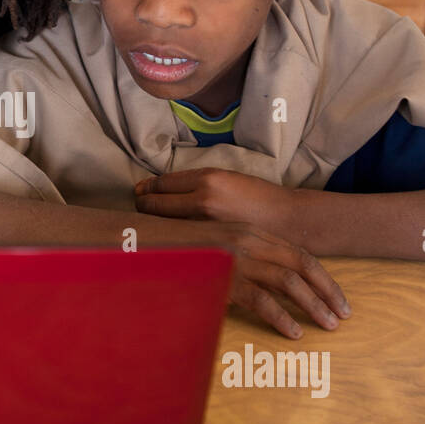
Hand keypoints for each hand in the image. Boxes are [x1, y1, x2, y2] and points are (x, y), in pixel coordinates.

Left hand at [136, 167, 297, 236]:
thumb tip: (163, 187)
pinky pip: (178, 239)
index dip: (147, 188)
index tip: (139, 191)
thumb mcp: (227, 178)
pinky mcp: (209, 244)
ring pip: (162, 223)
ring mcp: (204, 225)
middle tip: (138, 207)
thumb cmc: (258, 196)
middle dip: (142, 206)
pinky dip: (168, 237)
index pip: (162, 184)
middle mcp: (202, 200)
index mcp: (208, 179)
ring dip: (152, 223)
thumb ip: (197, 183)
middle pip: (155, 204)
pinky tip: (165, 237)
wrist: (286, 220)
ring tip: (146, 223)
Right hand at [179, 221, 350, 339]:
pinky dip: (281, 317)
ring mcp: (237, 257)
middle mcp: (248, 240)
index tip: (338, 298)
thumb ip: (241, 259)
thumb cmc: (178, 247)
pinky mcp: (224, 277)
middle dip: (328, 290)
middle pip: (302, 264)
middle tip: (344, 315)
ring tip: (327, 326)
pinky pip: (261, 300)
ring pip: (289, 281)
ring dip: (313, 305)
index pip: (298, 253)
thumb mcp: (217, 247)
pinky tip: (292, 333)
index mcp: (250, 231)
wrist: (143, 240)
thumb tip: (265, 285)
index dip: (322, 276)